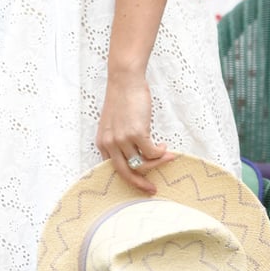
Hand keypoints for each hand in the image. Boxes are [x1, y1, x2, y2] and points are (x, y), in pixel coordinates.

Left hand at [97, 72, 173, 193]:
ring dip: (157, 162)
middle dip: (140, 184)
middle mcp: (110, 143)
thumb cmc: (122, 99)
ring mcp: (122, 139)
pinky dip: (161, 152)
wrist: (125, 80)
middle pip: (125, 173)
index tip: (141, 183)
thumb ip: (120, 141)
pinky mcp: (136, 133)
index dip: (129, 178)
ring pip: (142, 163)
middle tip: (152, 189)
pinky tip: (164, 145)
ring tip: (167, 156)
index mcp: (102, 143)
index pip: (114, 169)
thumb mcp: (114, 124)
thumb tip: (138, 158)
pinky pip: (152, 153)